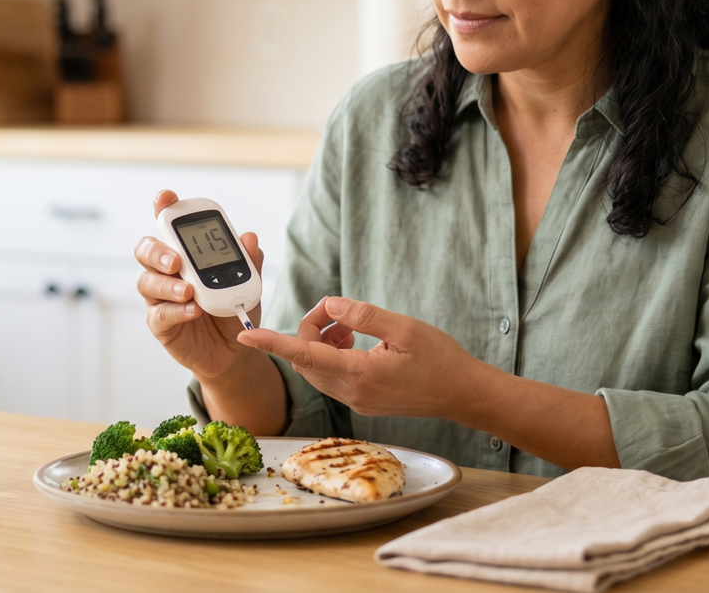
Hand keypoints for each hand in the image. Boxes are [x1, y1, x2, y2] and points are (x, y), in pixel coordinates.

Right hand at [134, 189, 264, 381]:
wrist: (235, 349)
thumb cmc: (232, 309)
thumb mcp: (248, 284)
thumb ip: (248, 261)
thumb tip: (249, 238)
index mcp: (185, 254)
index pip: (169, 226)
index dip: (163, 208)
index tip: (166, 198)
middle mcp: (167, 272)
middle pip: (146, 251)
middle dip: (157, 251)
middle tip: (176, 260)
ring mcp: (160, 298)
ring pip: (147, 282)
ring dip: (167, 285)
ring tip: (189, 291)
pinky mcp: (161, 324)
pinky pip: (159, 314)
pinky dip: (176, 311)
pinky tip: (193, 311)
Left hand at [236, 297, 494, 420]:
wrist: (463, 395)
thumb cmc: (440, 359)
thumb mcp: (404, 327)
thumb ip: (364, 315)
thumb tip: (332, 305)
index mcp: (359, 373)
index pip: (304, 356)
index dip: (272, 344)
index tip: (245, 336)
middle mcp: (351, 392)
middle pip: (306, 360)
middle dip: (309, 331)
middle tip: (335, 311)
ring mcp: (355, 401)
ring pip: (317, 370)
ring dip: (321, 343)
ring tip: (350, 325)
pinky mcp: (362, 402)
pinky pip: (332, 377)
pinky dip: (332, 355)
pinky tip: (355, 340)